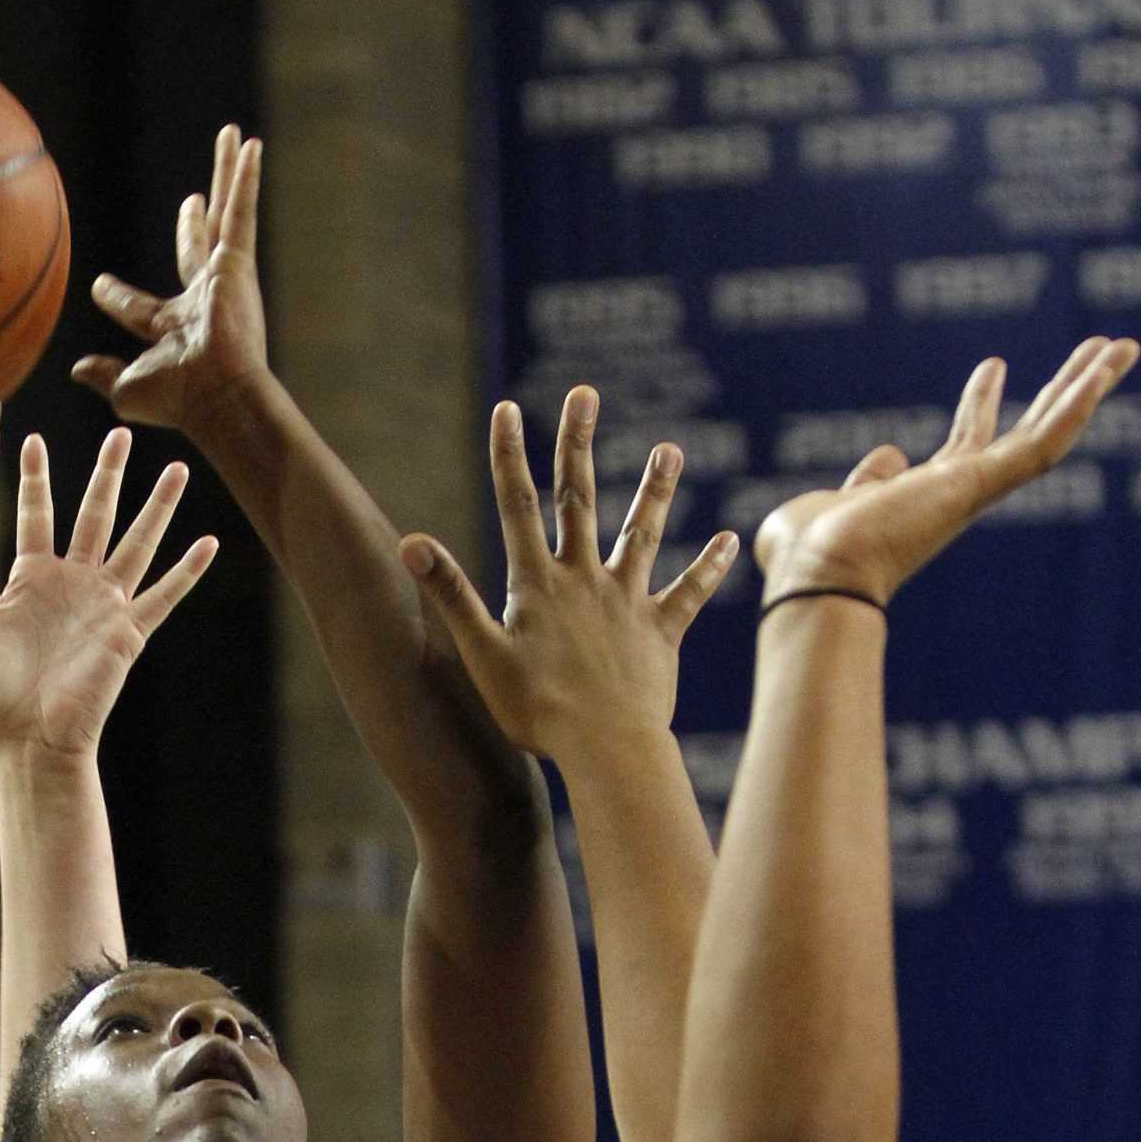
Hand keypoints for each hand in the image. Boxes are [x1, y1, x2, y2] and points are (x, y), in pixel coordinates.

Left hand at [0, 430, 216, 757]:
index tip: (33, 439)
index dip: (37, 479)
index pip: (38, 515)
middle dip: (109, 473)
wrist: (29, 742)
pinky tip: (210, 543)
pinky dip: (187, 572)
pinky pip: (163, 597)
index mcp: (34, 579)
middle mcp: (74, 584)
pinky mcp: (128, 633)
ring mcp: (105, 607)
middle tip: (122, 431)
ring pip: (138, 543)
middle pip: (97, 514)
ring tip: (180, 469)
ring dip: (158, 507)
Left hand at [71, 125, 268, 437]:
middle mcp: (202, 300)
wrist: (216, 396)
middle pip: (196, 249)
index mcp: (172, 330)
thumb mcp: (127, 388)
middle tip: (192, 202)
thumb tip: (76, 369)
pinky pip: (242, 211)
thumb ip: (104, 374)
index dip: (118, 297)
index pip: (140, 309)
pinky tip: (251, 145)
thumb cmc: (177, 399)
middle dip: (194, 226)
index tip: (99, 287)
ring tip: (232, 138)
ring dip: (227, 175)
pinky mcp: (239, 265)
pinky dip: (247, 179)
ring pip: (225, 215)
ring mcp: (224, 279)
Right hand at [399, 391, 737, 766]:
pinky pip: (688, 594)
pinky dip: (709, 568)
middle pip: (578, 500)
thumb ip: (450, 594)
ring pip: (642, 535)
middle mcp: (585, 580)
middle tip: (584, 394)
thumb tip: (411, 542)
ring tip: (671, 449)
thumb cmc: (536, 711)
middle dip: (577, 444)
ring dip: (655, 490)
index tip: (506, 409)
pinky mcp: (659, 634)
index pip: (518, 507)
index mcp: (538, 584)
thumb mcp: (482, 654)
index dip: (508, 456)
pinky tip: (730, 539)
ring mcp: (626, 603)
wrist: (606, 746)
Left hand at [757, 335, 1140, 603]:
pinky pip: (1042, 444)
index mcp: (917, 499)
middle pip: (1016, 434)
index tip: (995, 368)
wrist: (815, 578)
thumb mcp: (820, 506)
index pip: (959, 448)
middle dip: (1053, 392)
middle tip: (1089, 355)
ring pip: (1042, 435)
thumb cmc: (802, 559)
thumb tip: (885, 459)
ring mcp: (969, 490)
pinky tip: (1108, 367)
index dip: (980, 406)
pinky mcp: (979, 485)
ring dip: (1083, 389)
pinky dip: (1078, 405)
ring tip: (1120, 348)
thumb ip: (855, 483)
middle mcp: (951, 495)